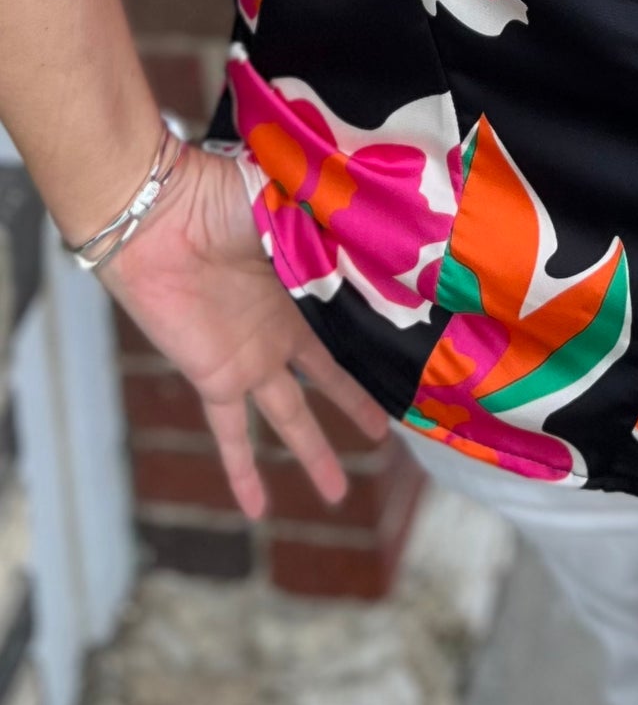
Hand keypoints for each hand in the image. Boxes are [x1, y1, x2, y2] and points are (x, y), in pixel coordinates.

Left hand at [104, 146, 389, 522]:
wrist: (159, 216)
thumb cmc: (221, 195)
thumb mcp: (294, 206)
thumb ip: (334, 228)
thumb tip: (388, 235)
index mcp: (304, 282)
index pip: (348, 321)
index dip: (378, 338)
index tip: (412, 355)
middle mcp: (280, 326)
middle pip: (327, 376)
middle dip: (354, 404)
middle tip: (385, 432)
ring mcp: (249, 355)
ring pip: (290, 416)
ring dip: (313, 454)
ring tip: (335, 493)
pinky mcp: (216, 376)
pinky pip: (231, 434)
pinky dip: (242, 471)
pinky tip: (257, 509)